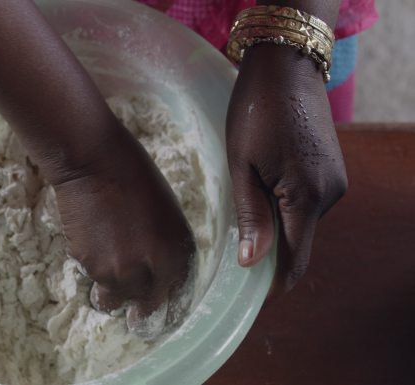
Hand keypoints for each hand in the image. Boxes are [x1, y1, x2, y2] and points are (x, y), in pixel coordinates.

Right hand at [52, 126, 195, 337]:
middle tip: (130, 308)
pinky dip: (92, 267)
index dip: (164, 298)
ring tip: (106, 266)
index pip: (175, 294)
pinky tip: (92, 242)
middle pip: (144, 305)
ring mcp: (115, 271)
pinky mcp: (87, 265)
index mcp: (175, 254)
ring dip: (110, 288)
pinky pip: (91, 276)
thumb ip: (167, 246)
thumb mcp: (167, 213)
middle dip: (138, 306)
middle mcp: (148, 271)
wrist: (93, 162)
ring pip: (112, 297)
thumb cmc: (135, 175)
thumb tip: (157, 268)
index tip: (154, 300)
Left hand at [226, 44, 346, 294]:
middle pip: (299, 244)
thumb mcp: (242, 166)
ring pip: (301, 223)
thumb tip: (252, 264)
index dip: (273, 285)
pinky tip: (261, 194)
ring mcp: (334, 182)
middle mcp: (330, 194)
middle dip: (270, 257)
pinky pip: (306, 203)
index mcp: (307, 197)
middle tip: (233, 258)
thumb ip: (252, 216)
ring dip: (276, 228)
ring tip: (242, 217)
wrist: (285, 68)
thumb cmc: (255, 113)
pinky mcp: (331, 170)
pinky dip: (284, 209)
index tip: (251, 300)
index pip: (294, 260)